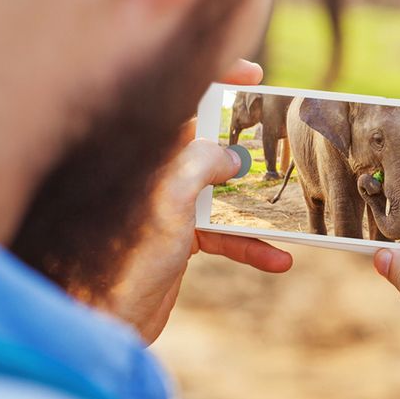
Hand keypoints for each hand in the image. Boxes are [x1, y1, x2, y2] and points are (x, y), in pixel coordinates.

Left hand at [109, 60, 292, 342]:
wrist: (104, 322)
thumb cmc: (123, 259)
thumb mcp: (169, 199)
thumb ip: (202, 164)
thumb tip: (233, 157)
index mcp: (147, 153)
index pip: (181, 101)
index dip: (217, 81)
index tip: (255, 76)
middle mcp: (158, 174)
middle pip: (211, 144)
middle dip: (250, 143)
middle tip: (286, 140)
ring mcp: (171, 206)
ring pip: (225, 192)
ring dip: (260, 206)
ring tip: (295, 209)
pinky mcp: (182, 240)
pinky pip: (225, 234)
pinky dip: (251, 246)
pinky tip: (278, 260)